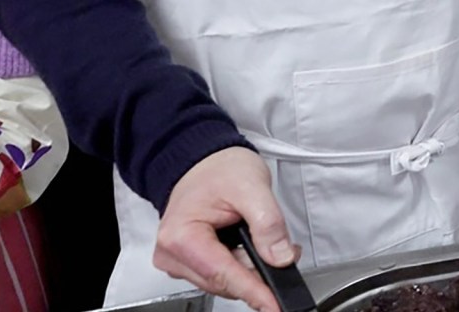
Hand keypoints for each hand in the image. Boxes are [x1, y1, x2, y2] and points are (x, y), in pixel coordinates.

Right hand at [153, 147, 296, 311]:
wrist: (204, 161)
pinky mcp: (189, 262)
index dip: (253, 291)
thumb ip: (269, 224)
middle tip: (286, 254)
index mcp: (181, 236)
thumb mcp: (252, 187)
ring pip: (222, 282)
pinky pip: (219, 274)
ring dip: (250, 270)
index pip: (222, 274)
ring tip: (268, 245)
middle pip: (223, 282)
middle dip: (258, 274)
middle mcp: (172, 254)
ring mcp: (179, 261)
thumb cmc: (219, 169)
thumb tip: (280, 256)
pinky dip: (241, 266)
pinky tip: (252, 250)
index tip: (274, 304)